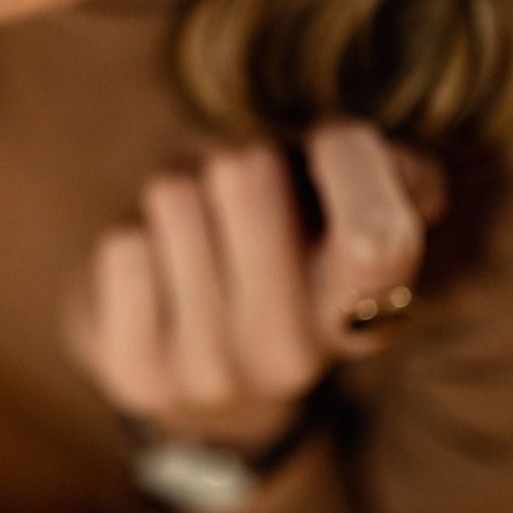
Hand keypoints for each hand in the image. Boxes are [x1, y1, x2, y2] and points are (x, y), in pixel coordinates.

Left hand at [65, 120, 446, 455]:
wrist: (202, 374)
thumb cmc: (282, 255)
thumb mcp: (343, 216)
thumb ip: (385, 178)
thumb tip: (387, 161)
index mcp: (366, 313)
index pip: (376, 239)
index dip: (350, 163)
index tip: (328, 138)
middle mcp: (293, 356)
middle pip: (245, 173)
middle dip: (237, 155)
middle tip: (238, 187)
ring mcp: (212, 373)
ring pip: (173, 196)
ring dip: (177, 188)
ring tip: (195, 229)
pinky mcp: (139, 373)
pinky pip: (125, 248)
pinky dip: (132, 232)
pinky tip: (156, 267)